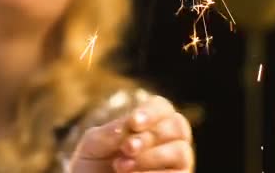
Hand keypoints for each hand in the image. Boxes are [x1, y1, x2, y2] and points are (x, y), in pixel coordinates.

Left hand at [70, 95, 193, 172]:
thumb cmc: (93, 165)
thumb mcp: (93, 146)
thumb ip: (109, 133)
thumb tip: (128, 125)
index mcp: (148, 123)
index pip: (162, 107)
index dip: (151, 112)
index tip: (133, 122)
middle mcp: (168, 141)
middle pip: (178, 126)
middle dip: (150, 136)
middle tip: (127, 148)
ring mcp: (176, 164)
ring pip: (182, 152)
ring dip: (150, 157)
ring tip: (120, 166)